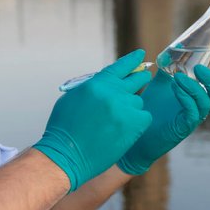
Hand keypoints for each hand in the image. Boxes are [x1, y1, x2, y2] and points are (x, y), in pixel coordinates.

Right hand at [31, 50, 153, 189]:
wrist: (67, 154)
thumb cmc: (65, 128)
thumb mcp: (74, 98)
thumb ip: (94, 87)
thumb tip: (109, 82)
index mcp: (97, 83)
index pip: (121, 66)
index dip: (133, 60)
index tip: (141, 55)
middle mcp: (113, 92)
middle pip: (137, 79)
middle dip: (140, 79)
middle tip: (144, 78)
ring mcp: (125, 108)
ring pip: (138, 101)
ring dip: (131, 108)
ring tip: (116, 122)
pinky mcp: (134, 124)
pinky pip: (144, 117)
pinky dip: (137, 122)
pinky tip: (125, 130)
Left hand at [116, 61, 209, 174]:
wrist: (136, 131)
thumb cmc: (150, 108)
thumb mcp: (160, 84)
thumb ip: (168, 69)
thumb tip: (172, 51)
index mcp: (197, 99)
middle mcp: (198, 110)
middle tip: (199, 68)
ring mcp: (191, 120)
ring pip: (205, 104)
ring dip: (194, 87)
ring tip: (177, 78)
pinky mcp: (182, 129)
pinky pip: (192, 113)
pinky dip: (186, 99)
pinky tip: (175, 89)